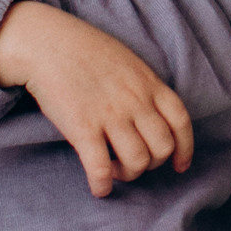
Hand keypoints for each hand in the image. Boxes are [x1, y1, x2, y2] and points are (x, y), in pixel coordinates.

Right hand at [0, 0, 193, 196]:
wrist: (46, 42)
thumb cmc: (84, 50)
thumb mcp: (127, 62)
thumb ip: (143, 87)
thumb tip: (151, 113)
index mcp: (148, 83)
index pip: (181, 122)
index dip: (184, 148)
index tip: (178, 165)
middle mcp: (135, 101)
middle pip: (162, 148)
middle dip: (152, 164)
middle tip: (133, 162)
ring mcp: (111, 115)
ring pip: (137, 162)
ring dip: (128, 175)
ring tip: (113, 169)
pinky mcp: (83, 128)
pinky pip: (101, 168)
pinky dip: (103, 185)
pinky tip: (98, 188)